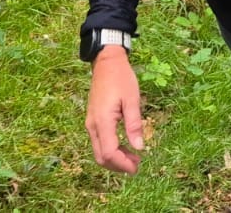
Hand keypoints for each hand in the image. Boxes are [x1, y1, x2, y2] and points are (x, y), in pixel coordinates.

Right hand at [85, 47, 144, 173]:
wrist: (106, 63)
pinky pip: (99, 142)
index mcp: (102, 121)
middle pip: (101, 156)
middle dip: (118, 165)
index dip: (122, 164)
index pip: (109, 152)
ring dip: (115, 158)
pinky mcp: (93, 121)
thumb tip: (139, 147)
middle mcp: (93, 125)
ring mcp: (91, 123)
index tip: (137, 167)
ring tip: (134, 157)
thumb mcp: (132, 100)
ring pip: (99, 151)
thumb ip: (134, 124)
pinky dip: (111, 149)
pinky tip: (125, 147)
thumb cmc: (121, 79)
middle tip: (137, 165)